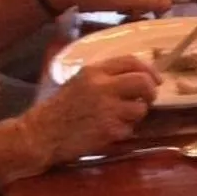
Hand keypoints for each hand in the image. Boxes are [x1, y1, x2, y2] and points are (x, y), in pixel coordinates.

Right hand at [19, 55, 158, 163]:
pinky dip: (124, 131)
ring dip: (136, 115)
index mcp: (94, 71)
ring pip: (140, 108)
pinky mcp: (109, 130)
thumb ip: (104, 76)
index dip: (149, 70)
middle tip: (148, 99)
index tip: (156, 80)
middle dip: (151, 91)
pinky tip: (108, 132)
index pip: (131, 61)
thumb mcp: (79, 81)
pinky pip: (130, 129)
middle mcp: (103, 87)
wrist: (40, 134)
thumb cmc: (59, 109)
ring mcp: (108, 109)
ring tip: (120, 118)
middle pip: (143, 82)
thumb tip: (137, 76)